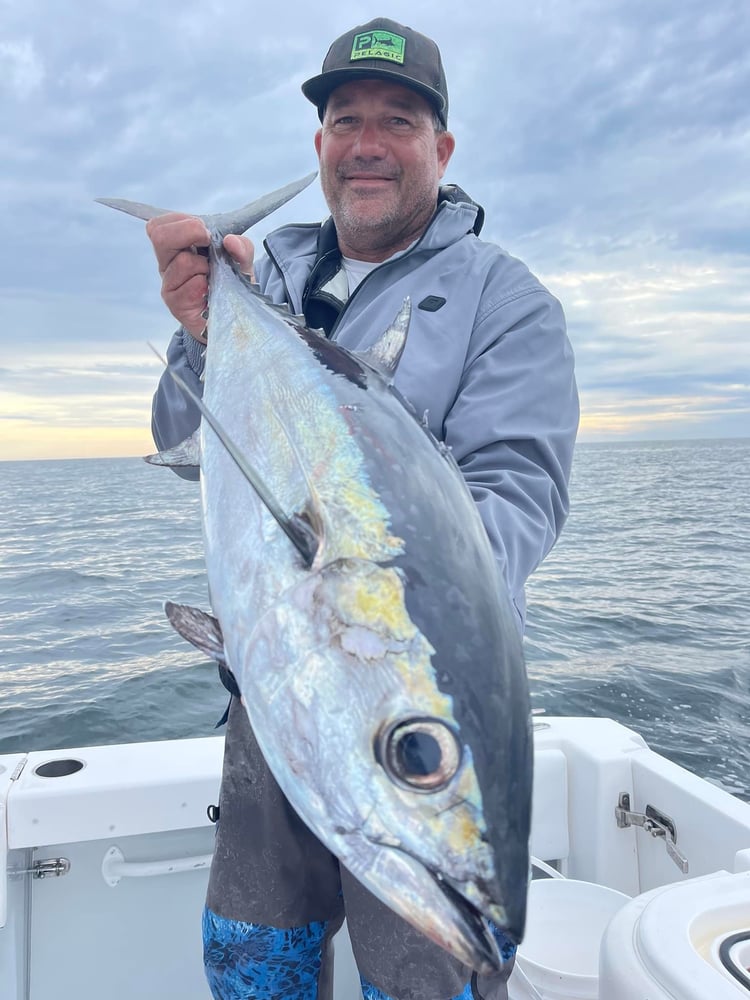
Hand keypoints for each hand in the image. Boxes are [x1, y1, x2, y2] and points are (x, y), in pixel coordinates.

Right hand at [146, 216, 254, 341]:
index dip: (184, 222)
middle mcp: (168, 263)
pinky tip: (210, 293)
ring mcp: (169, 283)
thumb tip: (230, 240)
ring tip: (212, 277)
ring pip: (182, 261)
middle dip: (190, 233)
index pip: (161, 225)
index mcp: (177, 247)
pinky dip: (206, 286)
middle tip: (209, 244)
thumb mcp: (241, 261)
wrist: (233, 317)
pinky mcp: (175, 303)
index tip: (207, 233)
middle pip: (160, 236)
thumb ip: (241, 246)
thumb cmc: (231, 284)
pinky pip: (192, 286)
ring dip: (204, 266)